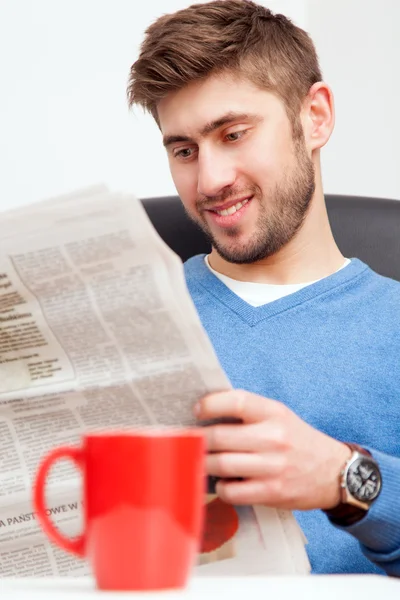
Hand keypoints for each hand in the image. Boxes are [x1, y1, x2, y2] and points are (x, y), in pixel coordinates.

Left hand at [195, 390, 350, 509]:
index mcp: (273, 413)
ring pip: (222, 465)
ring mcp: (273, 467)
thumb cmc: (298, 441)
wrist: (334, 472)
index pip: (236, 401)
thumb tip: (206, 412)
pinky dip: (221, 487)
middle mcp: (274, 438)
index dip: (210, 404)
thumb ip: (248, 412)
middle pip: (220, 437)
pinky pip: (232, 491)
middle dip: (199, 440)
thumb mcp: (279, 416)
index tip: (197, 410)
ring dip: (205, 464)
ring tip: (203, 461)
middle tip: (191, 441)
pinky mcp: (272, 492)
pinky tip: (224, 482)